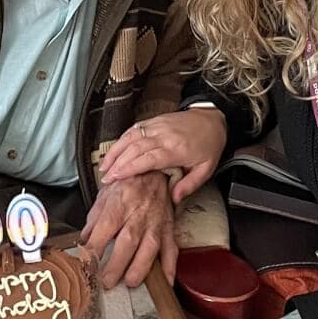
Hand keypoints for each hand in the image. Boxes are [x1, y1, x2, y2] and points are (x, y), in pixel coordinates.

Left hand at [80, 172, 176, 287]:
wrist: (155, 172)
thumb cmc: (128, 184)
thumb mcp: (105, 195)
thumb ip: (94, 219)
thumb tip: (84, 241)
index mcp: (119, 204)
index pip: (105, 227)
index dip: (95, 246)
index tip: (86, 263)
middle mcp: (138, 214)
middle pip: (128, 241)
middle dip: (117, 264)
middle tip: (106, 282)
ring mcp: (155, 223)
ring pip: (150, 247)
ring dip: (140, 267)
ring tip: (130, 283)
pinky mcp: (168, 228)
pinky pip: (171, 249)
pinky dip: (170, 267)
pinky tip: (166, 282)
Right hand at [99, 108, 228, 202]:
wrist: (213, 119)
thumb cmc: (209, 144)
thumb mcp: (206, 169)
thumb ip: (189, 185)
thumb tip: (174, 199)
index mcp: (176, 149)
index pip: (148, 158)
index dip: (130, 167)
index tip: (116, 178)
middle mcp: (164, 135)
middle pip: (134, 148)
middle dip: (117, 163)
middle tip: (106, 178)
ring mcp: (157, 126)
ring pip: (130, 137)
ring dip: (115, 152)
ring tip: (104, 167)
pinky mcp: (154, 121)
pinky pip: (133, 129)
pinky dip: (121, 140)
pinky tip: (113, 151)